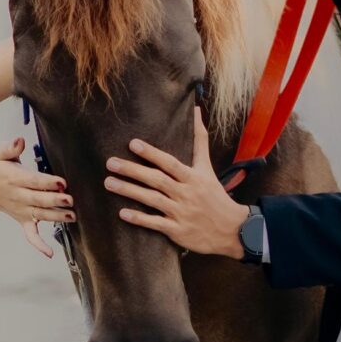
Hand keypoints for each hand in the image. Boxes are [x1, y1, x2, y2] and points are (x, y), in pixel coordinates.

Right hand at [0, 136, 75, 256]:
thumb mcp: (0, 154)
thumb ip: (10, 147)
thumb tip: (19, 141)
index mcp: (14, 179)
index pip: (33, 181)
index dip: (47, 182)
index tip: (61, 182)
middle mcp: (18, 197)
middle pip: (38, 200)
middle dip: (54, 201)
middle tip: (70, 200)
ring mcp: (21, 211)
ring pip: (39, 215)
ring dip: (55, 217)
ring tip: (72, 216)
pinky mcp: (22, 220)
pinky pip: (30, 235)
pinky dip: (38, 245)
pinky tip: (50, 253)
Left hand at [105, 107, 249, 257]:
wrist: (232, 229)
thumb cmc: (215, 195)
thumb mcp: (208, 167)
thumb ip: (199, 140)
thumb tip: (195, 110)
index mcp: (193, 177)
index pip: (170, 163)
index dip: (152, 153)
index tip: (132, 143)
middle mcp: (186, 193)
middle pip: (156, 180)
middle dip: (132, 170)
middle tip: (110, 163)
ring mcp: (181, 213)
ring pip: (152, 200)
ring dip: (129, 191)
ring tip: (108, 183)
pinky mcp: (178, 231)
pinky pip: (156, 224)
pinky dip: (140, 219)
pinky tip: (122, 213)